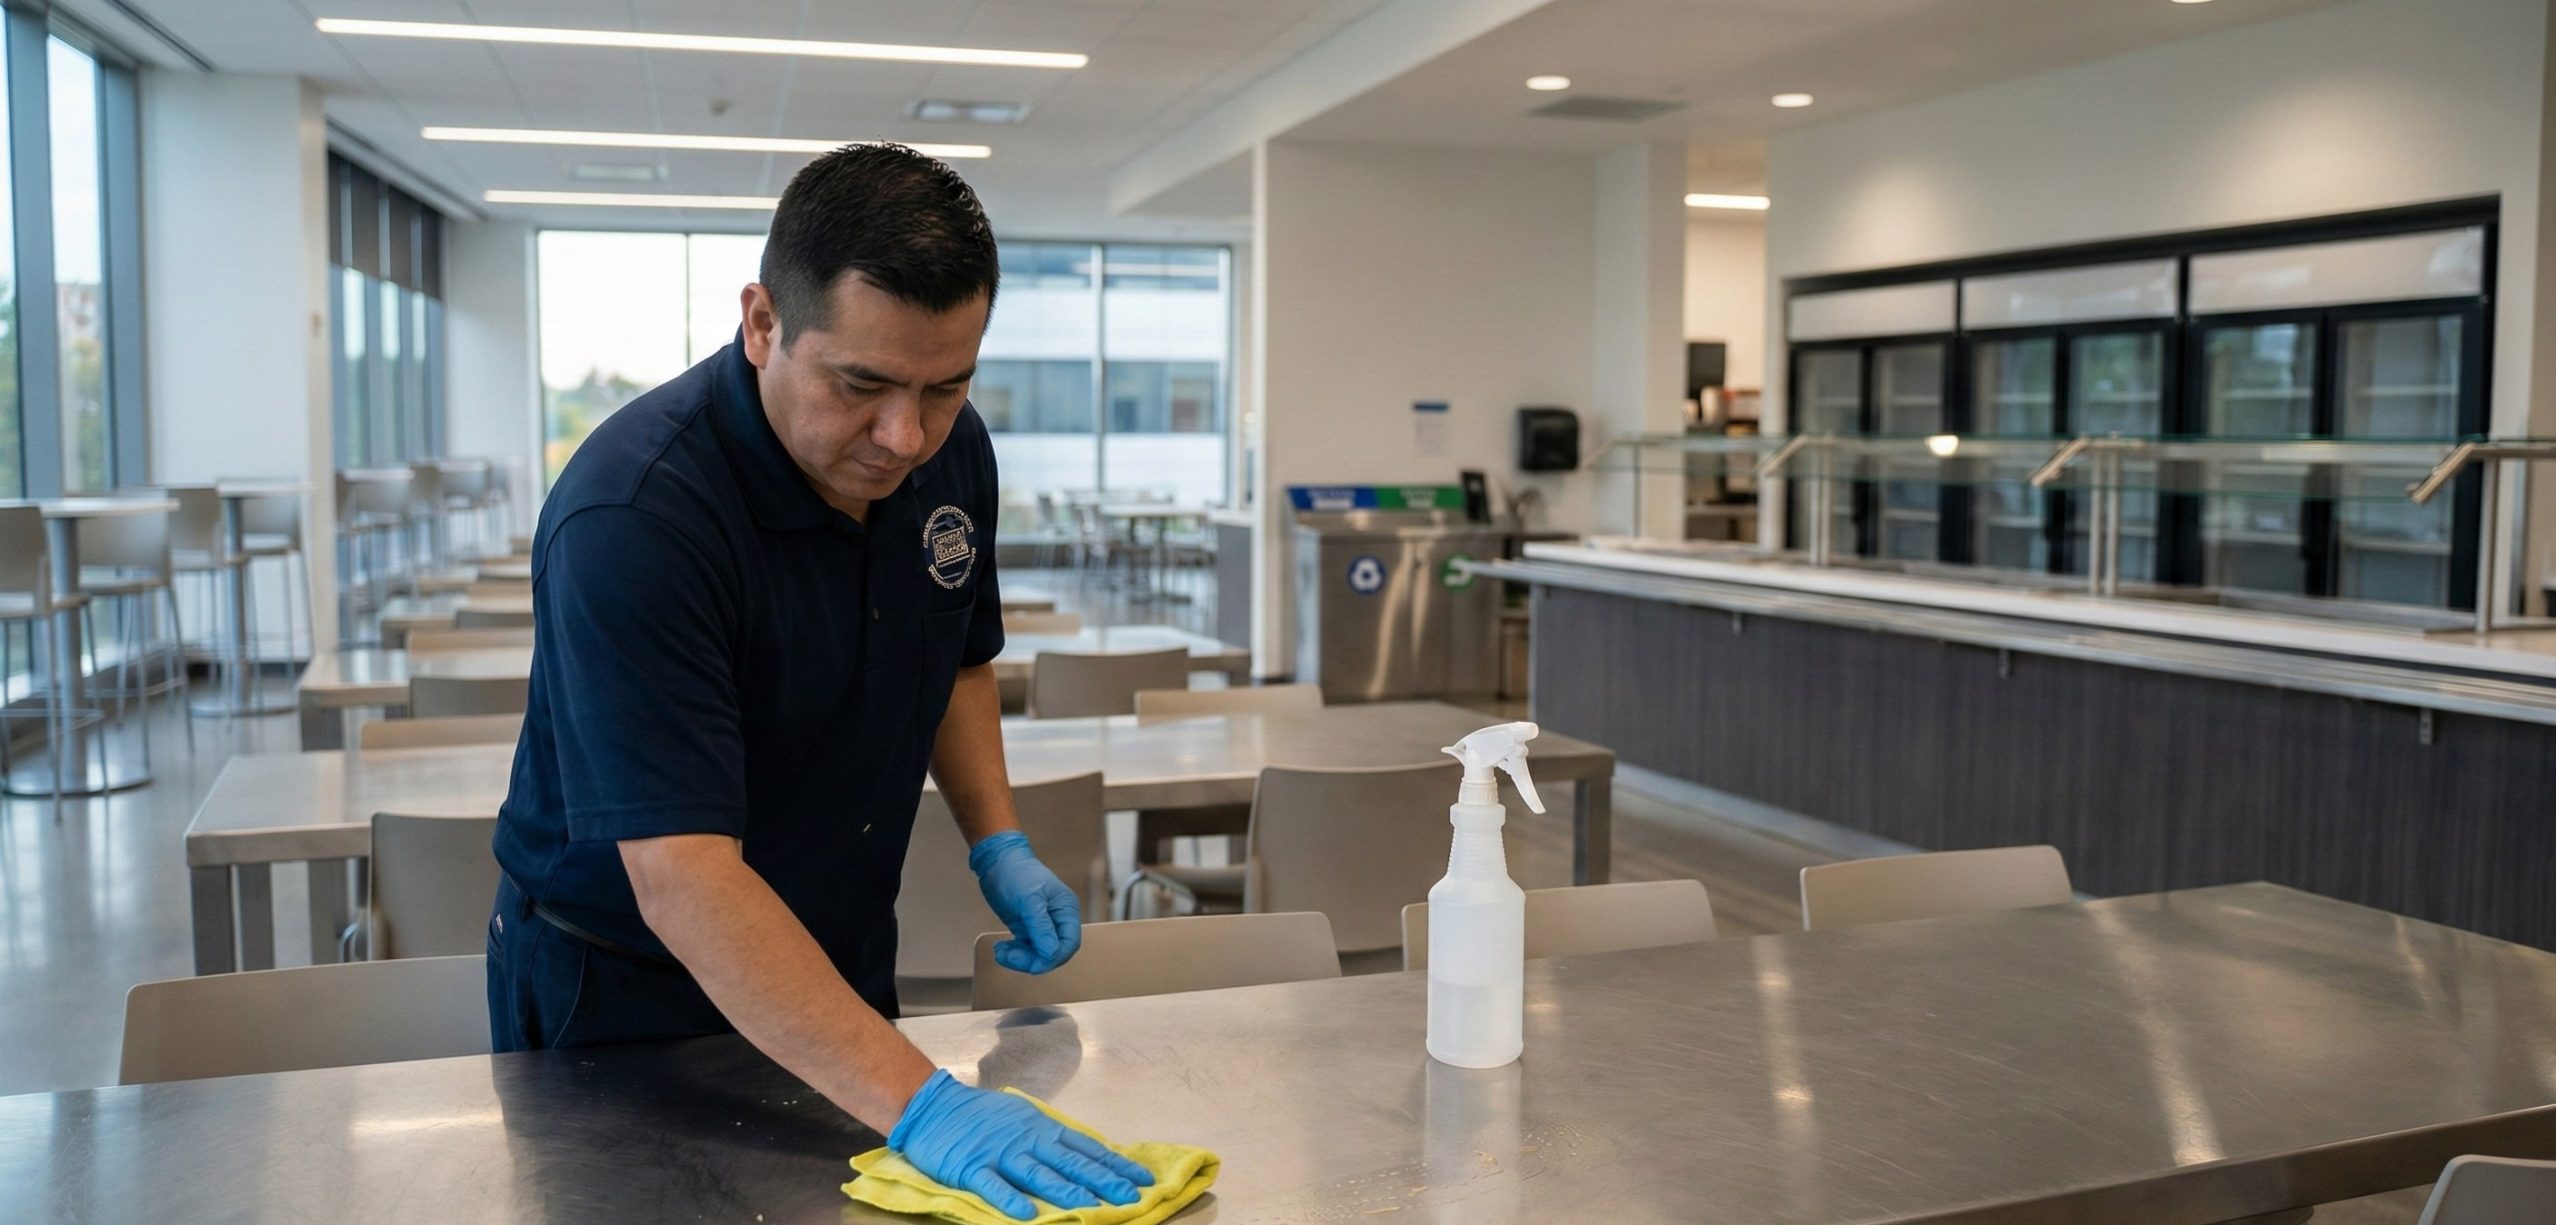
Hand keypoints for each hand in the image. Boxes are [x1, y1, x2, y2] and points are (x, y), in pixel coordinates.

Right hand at [889, 1069, 1153, 1219]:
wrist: (935, 1107)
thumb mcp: (1025, 1119)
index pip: (1087, 1149)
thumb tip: (1088, 1156)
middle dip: (1103, 1181)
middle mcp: (1028, 1141)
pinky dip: (1010, 1200)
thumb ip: (1052, 1139)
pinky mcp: (972, 1168)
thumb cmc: (983, 1116)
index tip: (1143, 1180)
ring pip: (1038, 1174)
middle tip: (1130, 1198)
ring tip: (1090, 1205)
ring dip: (1066, 1191)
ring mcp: (1000, 1154)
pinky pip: (994, 1186)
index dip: (1116, 1165)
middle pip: (1071, 1163)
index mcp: (1042, 1129)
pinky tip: (1027, 1214)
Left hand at [969, 830, 1081, 974]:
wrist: (996, 861)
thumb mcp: (1029, 899)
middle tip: (1011, 956)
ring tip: (1001, 951)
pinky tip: (1000, 948)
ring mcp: (1040, 925)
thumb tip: (1050, 953)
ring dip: (1020, 958)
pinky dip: (1013, 952)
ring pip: (1037, 954)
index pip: (1069, 943)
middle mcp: (1056, 920)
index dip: (1054, 957)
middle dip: (1033, 959)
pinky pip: (1025, 949)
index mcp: (1066, 910)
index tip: (1035, 965)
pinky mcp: (1026, 927)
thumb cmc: (1017, 872)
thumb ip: (1041, 927)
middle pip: (1053, 952)